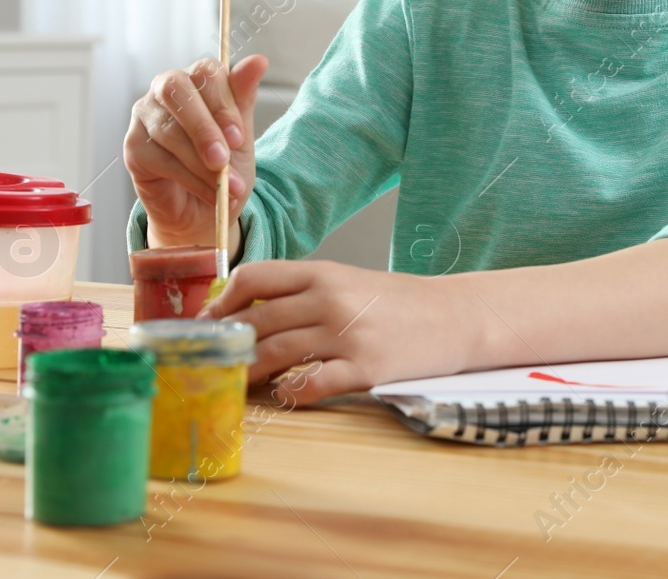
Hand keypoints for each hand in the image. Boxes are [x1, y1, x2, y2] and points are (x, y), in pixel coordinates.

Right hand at [125, 54, 268, 250]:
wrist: (205, 209)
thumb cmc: (223, 165)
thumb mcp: (240, 134)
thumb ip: (243, 98)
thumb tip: (259, 60)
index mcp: (197, 78)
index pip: (206, 72)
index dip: (222, 104)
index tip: (239, 136)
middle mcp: (166, 89)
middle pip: (177, 90)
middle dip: (204, 128)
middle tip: (223, 160)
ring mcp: (145, 115)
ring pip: (169, 130)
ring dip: (200, 164)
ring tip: (225, 187)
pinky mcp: (133, 146)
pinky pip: (159, 158)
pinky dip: (189, 179)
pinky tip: (207, 192)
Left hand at [198, 259, 482, 403]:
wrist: (456, 315)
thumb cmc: (397, 302)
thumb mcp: (348, 281)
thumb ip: (303, 291)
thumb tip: (246, 311)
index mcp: (323, 272)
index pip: (252, 277)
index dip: (221, 302)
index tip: (211, 323)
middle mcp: (330, 299)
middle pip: (255, 321)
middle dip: (226, 345)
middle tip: (211, 362)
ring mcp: (347, 334)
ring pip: (274, 354)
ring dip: (247, 373)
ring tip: (235, 383)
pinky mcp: (365, 369)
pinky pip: (311, 386)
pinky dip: (290, 394)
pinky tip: (286, 395)